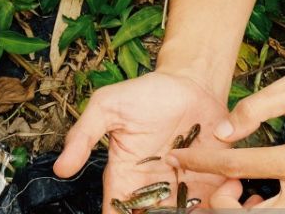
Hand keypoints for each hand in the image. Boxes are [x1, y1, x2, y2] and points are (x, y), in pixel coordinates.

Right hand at [52, 70, 229, 212]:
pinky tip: (224, 193)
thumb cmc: (145, 93)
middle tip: (166, 210)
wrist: (189, 83)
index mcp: (124, 175)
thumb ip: (83, 137)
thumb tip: (60, 169)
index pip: (115, 211)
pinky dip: (220, 206)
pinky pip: (212, 207)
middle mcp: (152, 188)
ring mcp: (181, 189)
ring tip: (198, 204)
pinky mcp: (210, 184)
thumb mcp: (107, 108)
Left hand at [169, 73, 284, 209]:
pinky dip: (263, 213)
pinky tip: (257, 199)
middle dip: (221, 205)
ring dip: (241, 212)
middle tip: (217, 188)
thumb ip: (257, 105)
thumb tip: (223, 131)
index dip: (202, 162)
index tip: (177, 156)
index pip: (240, 166)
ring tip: (238, 192)